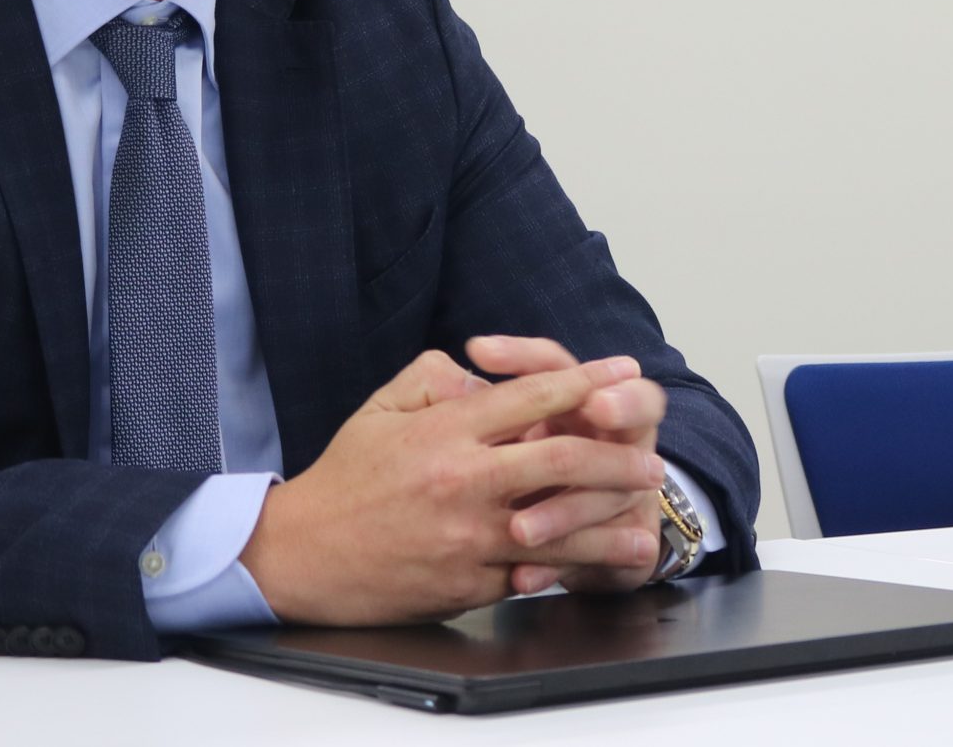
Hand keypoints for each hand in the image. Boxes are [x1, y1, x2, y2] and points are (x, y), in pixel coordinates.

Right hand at [238, 347, 666, 625]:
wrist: (303, 555)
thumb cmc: (345, 478)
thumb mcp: (382, 407)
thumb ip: (437, 378)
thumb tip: (486, 377)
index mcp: (446, 430)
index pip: (533, 395)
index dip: (586, 380)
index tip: (622, 371)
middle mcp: (464, 480)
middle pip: (563, 458)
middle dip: (617, 454)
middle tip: (650, 458)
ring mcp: (469, 536)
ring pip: (559, 524)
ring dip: (609, 519)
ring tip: (643, 518)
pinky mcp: (469, 582)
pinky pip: (531, 570)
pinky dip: (568, 564)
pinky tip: (597, 561)